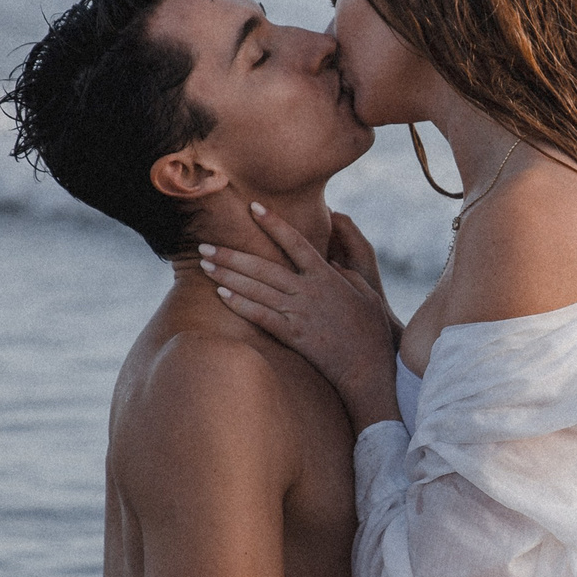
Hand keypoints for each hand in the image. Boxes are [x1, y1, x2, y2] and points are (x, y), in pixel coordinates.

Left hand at [200, 203, 399, 427]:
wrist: (369, 368)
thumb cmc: (371, 333)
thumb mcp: (368, 296)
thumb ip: (349, 276)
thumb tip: (333, 265)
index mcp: (326, 276)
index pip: (295, 242)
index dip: (273, 223)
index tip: (253, 207)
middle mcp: (309, 291)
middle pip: (263, 266)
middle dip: (231, 255)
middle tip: (204, 245)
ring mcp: (299, 313)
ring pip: (256, 289)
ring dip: (227, 276)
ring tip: (205, 266)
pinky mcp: (293, 336)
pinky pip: (260, 316)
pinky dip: (240, 305)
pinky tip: (221, 296)